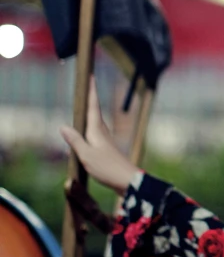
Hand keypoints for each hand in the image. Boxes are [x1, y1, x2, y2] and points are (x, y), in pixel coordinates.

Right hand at [60, 76, 140, 195]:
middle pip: (95, 110)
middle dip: (91, 96)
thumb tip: (63, 126)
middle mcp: (103, 131)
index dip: (91, 91)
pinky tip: (88, 127)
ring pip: (96, 120)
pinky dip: (91, 123)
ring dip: (91, 108)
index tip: (91, 75)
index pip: (93, 106)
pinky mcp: (106, 147)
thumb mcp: (86, 155)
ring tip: (86, 100)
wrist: (127, 180)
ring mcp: (105, 139)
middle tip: (88, 82)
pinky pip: (96, 130)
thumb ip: (75, 141)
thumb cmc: (107, 168)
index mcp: (97, 130)